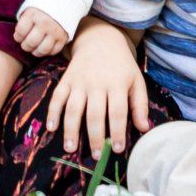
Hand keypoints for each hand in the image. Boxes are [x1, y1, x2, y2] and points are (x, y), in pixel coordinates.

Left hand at [14, 7, 68, 56]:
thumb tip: (14, 24)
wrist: (64, 0)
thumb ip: (22, 18)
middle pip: (31, 42)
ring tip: (35, 47)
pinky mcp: (64, 37)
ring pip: (43, 50)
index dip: (18, 36)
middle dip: (26, 46)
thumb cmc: (42, 6)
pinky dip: (48, 52)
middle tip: (26, 43)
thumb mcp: (29, 7)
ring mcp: (55, 30)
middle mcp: (45, 22)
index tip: (19, 36)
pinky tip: (44, 46)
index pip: (20, 32)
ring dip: (36, 51)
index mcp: (33, 14)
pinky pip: (54, 51)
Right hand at [47, 20, 149, 156]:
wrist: (100, 40)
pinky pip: (57, 97)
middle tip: (95, 156)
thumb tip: (144, 128)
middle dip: (95, 137)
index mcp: (117, 85)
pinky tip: (51, 128)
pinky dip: (53, 112)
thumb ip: (140, 105)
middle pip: (95, 114)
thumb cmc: (121, 66)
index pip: (118, 112)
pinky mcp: (66, 79)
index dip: (117, 132)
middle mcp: (97, 84)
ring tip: (70, 148)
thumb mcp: (136, 81)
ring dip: (71, 129)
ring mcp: (80, 82)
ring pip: (73, 108)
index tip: (116, 149)